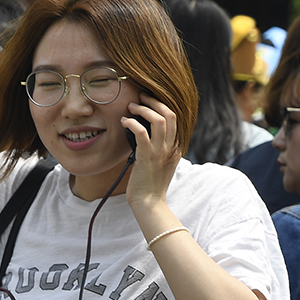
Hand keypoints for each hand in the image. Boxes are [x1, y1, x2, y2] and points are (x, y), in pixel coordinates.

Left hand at [124, 94, 180, 209]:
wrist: (149, 201)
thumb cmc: (150, 183)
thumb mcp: (161, 162)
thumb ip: (159, 148)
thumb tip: (145, 133)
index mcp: (176, 147)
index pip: (175, 118)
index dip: (162, 105)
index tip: (148, 101)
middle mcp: (171, 146)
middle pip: (169, 114)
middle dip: (154, 102)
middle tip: (140, 97)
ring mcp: (160, 151)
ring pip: (158, 120)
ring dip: (143, 110)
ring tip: (131, 107)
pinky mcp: (146, 157)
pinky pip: (141, 133)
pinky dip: (132, 123)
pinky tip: (124, 122)